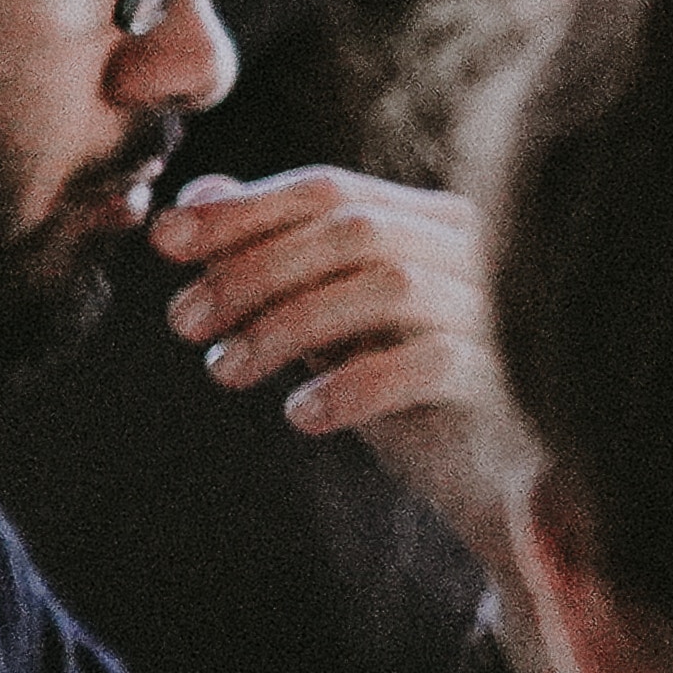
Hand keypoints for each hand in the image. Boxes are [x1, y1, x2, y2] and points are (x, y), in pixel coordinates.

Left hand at [145, 168, 522, 574]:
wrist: (504, 485)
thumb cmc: (413, 397)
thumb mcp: (333, 321)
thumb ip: (278, 257)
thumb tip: (195, 197)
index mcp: (433, 222)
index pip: (331, 188)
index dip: (243, 209)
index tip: (164, 240)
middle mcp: (475, 250)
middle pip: (352, 230)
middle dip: (253, 268)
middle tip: (182, 320)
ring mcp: (498, 310)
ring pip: (386, 285)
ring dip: (287, 323)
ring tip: (223, 370)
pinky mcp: (508, 379)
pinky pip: (427, 361)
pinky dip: (352, 383)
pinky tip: (301, 415)